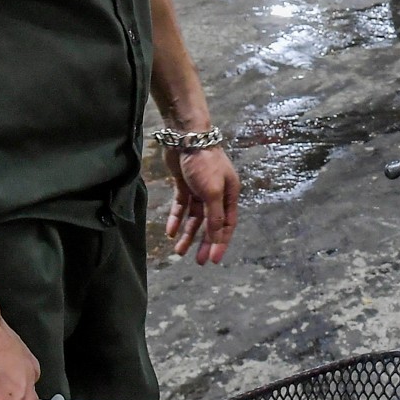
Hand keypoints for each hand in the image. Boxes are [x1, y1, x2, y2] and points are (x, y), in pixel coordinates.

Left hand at [164, 146, 239, 264]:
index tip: (213, 260)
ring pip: (195, 217)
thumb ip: (215, 215)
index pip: (227, 224)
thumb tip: (217, 236)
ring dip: (188, 233)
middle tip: (198, 261)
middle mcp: (216, 193)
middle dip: (204, 242)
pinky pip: (181, 206)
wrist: (186, 137)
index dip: (221, 242)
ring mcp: (200, 188)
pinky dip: (176, 218)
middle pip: (211, 223)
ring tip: (178, 251)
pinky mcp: (185, 184)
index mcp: (229, 194)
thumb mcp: (213, 192)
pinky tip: (170, 231)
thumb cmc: (205, 163)